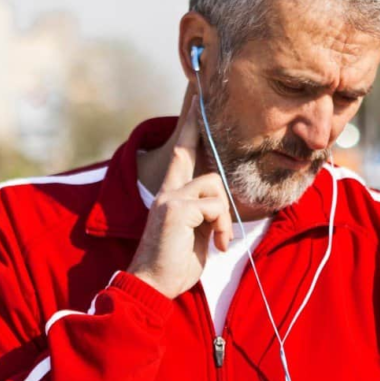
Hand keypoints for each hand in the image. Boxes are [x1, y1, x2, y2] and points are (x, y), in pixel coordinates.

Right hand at [127, 100, 232, 298]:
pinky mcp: (176, 208)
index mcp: (170, 196)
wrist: (154, 284)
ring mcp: (169, 198)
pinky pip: (215, 206)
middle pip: (185, 151)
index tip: (195, 105)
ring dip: (225, 215)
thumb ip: (204, 214)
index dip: (188, 131)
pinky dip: (222, 225)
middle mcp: (166, 192)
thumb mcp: (195, 234)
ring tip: (220, 238)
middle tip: (199, 96)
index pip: (179, 156)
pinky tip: (217, 244)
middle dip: (193, 126)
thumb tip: (221, 203)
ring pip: (214, 185)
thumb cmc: (175, 264)